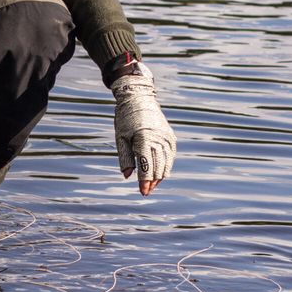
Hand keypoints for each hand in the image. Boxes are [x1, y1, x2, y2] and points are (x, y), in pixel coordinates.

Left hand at [110, 61, 175, 195]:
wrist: (139, 99)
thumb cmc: (126, 119)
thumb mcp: (121, 138)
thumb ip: (125, 158)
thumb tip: (128, 176)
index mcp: (144, 139)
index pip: (146, 166)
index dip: (144, 181)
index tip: (143, 192)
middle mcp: (158, 139)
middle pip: (158, 167)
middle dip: (152, 182)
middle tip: (145, 192)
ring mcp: (167, 138)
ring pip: (166, 163)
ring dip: (159, 176)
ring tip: (152, 185)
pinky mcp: (170, 137)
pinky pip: (170, 156)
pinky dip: (165, 166)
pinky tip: (159, 174)